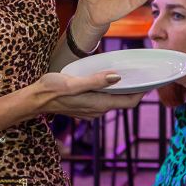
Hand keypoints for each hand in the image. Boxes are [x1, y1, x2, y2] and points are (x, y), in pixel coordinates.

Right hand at [26, 73, 146, 119]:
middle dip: (135, 90)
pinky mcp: (85, 107)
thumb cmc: (52, 89)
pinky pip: (104, 100)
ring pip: (114, 101)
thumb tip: (117, 77)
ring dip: (123, 91)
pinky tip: (109, 80)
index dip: (142, 93)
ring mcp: (91, 110)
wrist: (34, 100)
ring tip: (129, 75)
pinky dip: (111, 92)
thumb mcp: (73, 82)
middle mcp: (97, 110)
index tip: (151, 81)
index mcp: (98, 104)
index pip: (128, 102)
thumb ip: (96, 81)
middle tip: (143, 75)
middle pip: (123, 102)